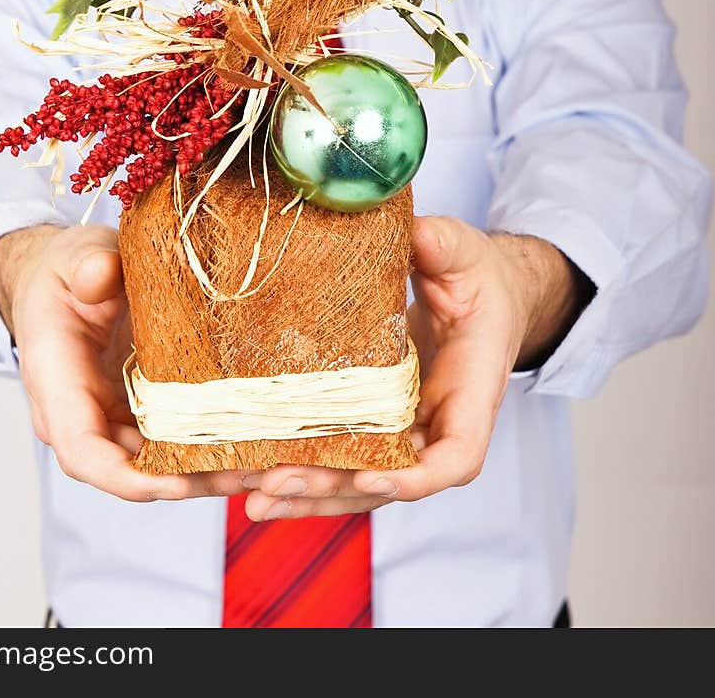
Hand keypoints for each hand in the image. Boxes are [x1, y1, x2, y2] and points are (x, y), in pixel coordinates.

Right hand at [0, 222, 250, 503]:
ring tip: (262, 467)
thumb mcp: (74, 256)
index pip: (82, 451)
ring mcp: (110, 417)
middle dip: (186, 480)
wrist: (63, 277)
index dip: (126, 477)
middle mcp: (80, 415)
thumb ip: (87, 264)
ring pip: (154, 463)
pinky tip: (251, 443)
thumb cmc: (64, 271)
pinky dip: (206, 447)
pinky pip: (168, 441)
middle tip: (246, 475)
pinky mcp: (136, 411)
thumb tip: (99, 272)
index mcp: (56, 383)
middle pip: (128, 470)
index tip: (176, 483)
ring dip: (206, 471)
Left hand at [239, 215, 590, 520]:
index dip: (415, 477)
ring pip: (356, 481)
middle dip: (331, 488)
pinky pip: (339, 459)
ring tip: (249, 496)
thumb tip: (418, 234)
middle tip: (275, 484)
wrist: (484, 295)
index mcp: (472, 390)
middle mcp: (438, 425)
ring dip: (304, 493)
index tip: (368, 474)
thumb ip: (443, 245)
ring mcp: (404, 431)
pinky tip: (247, 481)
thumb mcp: (465, 253)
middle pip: (388, 480)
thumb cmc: (479, 277)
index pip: (457, 456)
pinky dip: (297, 473)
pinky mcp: (374, 424)